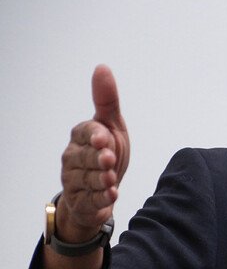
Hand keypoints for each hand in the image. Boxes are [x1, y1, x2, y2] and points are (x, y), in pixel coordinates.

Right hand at [58, 64, 128, 241]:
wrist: (102, 190)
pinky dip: (102, 198)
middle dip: (98, 159)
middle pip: (85, 157)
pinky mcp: (82, 201)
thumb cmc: (107, 153)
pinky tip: (112, 195)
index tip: (104, 137)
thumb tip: (102, 68)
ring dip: (101, 179)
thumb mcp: (112, 126)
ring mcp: (75, 180)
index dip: (94, 136)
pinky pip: (91, 200)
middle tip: (109, 159)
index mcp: (81, 136)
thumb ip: (107, 100)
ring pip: (87, 179)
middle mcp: (73, 157)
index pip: (85, 132)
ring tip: (111, 179)